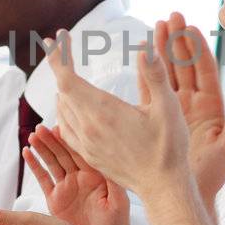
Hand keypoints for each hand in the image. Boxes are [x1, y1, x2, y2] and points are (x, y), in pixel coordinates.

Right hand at [24, 125, 131, 224]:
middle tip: (41, 128)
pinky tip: (27, 152)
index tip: (60, 126)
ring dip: (42, 149)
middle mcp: (80, 177)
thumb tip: (111, 159)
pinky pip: (43, 179)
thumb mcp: (119, 203)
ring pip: (52, 163)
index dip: (70, 140)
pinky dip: (35, 166)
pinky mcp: (55, 198)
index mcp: (96, 175)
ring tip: (32, 136)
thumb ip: (114, 182)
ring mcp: (67, 186)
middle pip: (64, 154)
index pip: (81, 152)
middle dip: (52, 140)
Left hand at [48, 30, 188, 197]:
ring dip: (63, 89)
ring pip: (63, 110)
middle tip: (62, 47)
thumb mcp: (168, 107)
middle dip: (60, 66)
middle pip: (62, 91)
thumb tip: (145, 47)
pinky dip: (65, 111)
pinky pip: (67, 129)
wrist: (163, 187)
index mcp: (102, 111)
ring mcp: (86, 144)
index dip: (57, 56)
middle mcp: (88, 127)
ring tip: (69, 74)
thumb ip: (155, 75)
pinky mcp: (90, 156)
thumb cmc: (169, 147)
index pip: (67, 78)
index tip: (54, 38)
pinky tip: (72, 108)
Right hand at [156, 14, 224, 200]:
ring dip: (162, 50)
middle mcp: (193, 104)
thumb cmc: (212, 176)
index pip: (203, 70)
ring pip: (167, 73)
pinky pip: (151, 90)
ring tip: (156, 26)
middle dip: (177, 40)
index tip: (188, 27)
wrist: (186, 196)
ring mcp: (174, 110)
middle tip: (170, 17)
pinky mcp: (158, 119)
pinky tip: (141, 55)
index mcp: (212, 106)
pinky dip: (146, 73)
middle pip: (184, 65)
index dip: (196, 48)